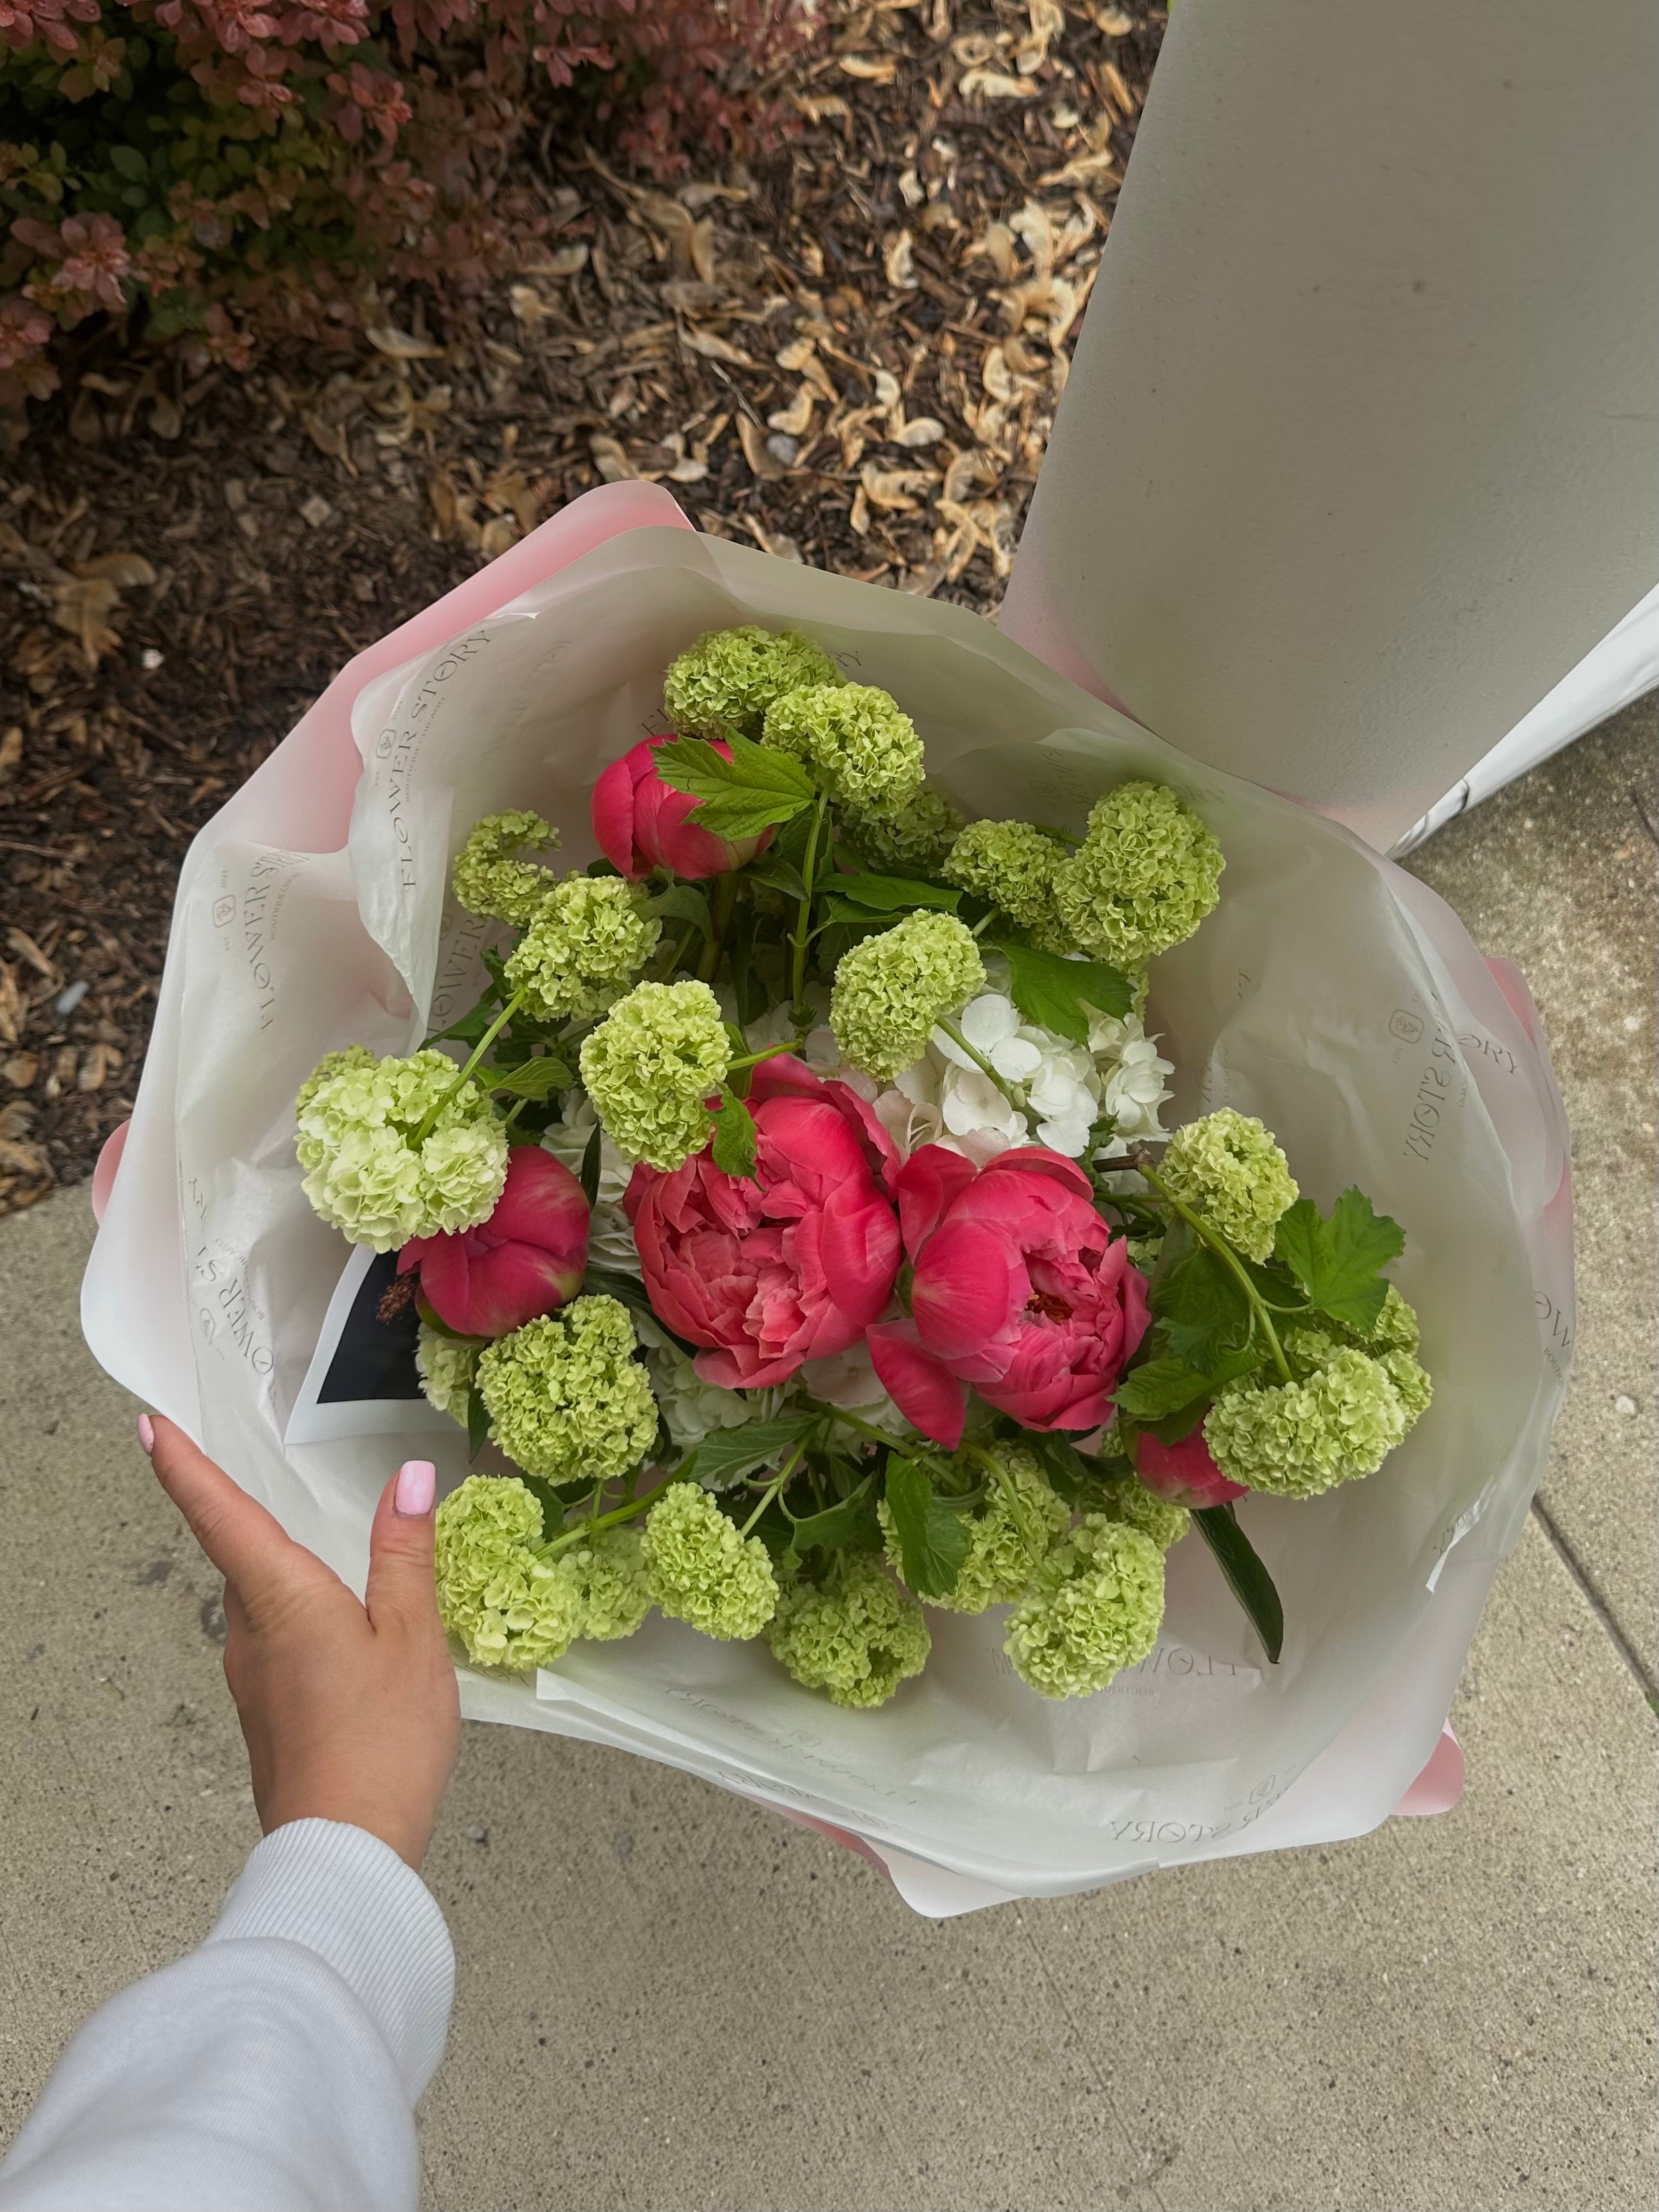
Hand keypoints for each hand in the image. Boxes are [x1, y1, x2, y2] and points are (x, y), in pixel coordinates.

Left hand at [141, 1417, 459, 1870]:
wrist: (344, 1854)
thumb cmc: (381, 1744)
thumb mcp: (412, 1638)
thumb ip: (405, 1556)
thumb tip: (409, 1479)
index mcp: (281, 1598)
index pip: (219, 1515)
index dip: (182, 1467)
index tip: (150, 1427)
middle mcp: (250, 1632)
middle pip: (238, 1557)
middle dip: (240, 1515)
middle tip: (237, 1471)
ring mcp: (252, 1678)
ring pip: (259, 1602)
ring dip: (280, 1573)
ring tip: (320, 1554)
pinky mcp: (266, 1713)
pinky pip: (275, 1643)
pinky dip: (297, 1618)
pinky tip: (339, 1632)